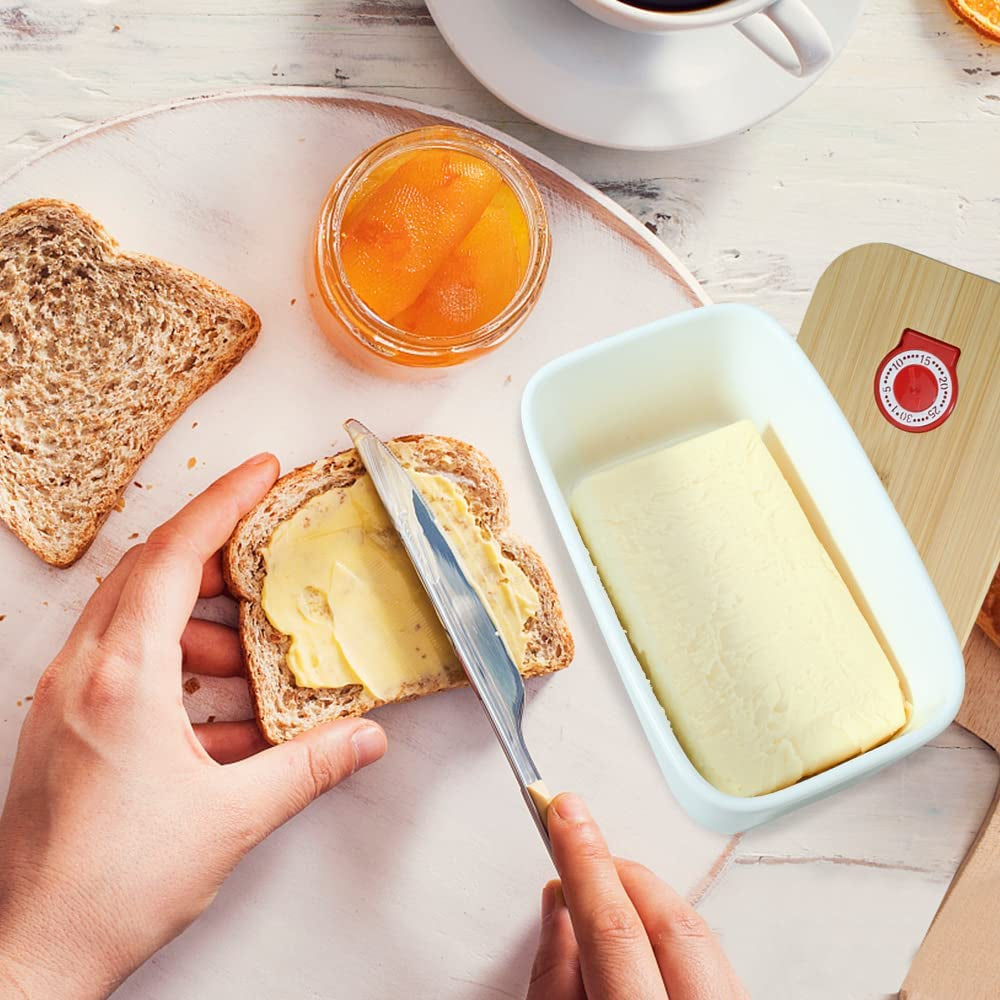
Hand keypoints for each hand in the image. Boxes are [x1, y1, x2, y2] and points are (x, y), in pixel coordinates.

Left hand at [0, 454, 387, 999]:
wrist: (31, 953)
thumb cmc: (112, 886)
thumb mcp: (232, 818)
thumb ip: (309, 767)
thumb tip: (364, 738)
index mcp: (124, 678)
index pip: (175, 558)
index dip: (223, 504)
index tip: (261, 474)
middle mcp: (84, 674)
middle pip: (150, 574)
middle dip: (215, 559)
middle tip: (266, 563)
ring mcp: (65, 698)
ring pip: (134, 618)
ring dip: (197, 625)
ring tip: (249, 662)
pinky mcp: (63, 726)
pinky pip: (121, 665)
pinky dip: (173, 669)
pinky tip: (219, 721)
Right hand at [527, 794, 747, 999]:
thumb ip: (556, 978)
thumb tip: (560, 903)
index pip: (614, 928)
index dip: (584, 862)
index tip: (564, 813)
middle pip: (668, 919)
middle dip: (618, 875)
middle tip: (575, 851)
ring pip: (698, 929)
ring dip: (647, 903)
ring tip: (603, 902)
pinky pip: (716, 955)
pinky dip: (675, 933)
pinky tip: (643, 937)